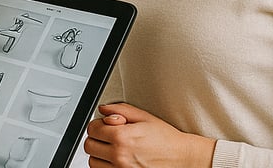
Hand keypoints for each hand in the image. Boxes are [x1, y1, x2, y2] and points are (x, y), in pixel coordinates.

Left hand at [84, 103, 214, 166]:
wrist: (183, 158)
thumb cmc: (166, 139)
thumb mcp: (143, 117)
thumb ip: (119, 110)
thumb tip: (103, 110)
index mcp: (122, 137)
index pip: (92, 129)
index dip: (98, 125)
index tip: (104, 126)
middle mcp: (120, 157)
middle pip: (89, 146)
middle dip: (97, 139)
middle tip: (108, 137)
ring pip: (93, 162)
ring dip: (100, 155)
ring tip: (114, 149)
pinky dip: (106, 166)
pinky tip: (117, 160)